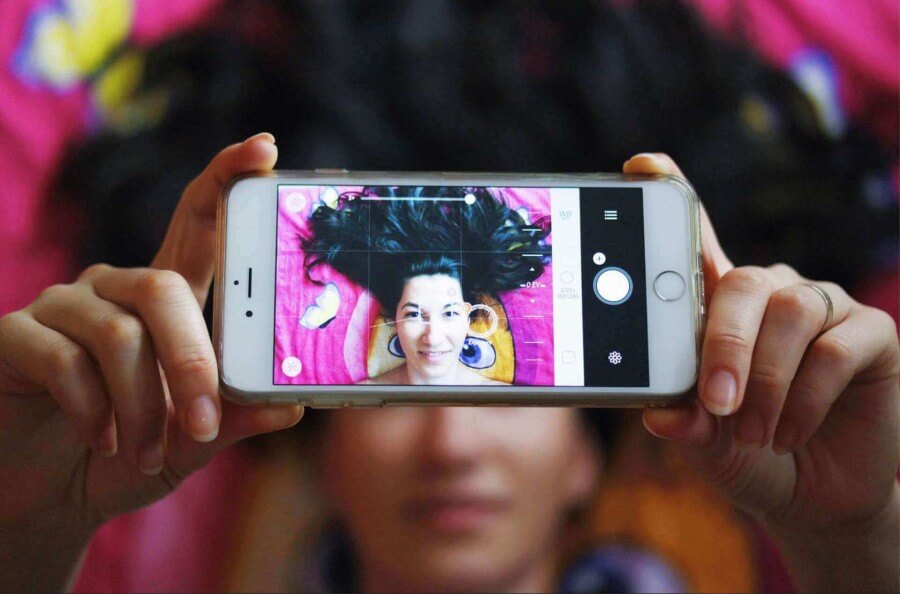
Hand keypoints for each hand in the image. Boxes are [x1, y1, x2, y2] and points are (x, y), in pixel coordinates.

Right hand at [0, 134, 302, 545]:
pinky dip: (92, 410)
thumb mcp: (187, 442)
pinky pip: (63, 359)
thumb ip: (231, 419)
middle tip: (204, 422)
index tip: (265, 148)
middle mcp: (114, 288)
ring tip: (144, 452)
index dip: (228, 181)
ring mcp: (61, 307)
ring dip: (142, 406)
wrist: (45, 497)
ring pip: (119, 333)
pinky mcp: (13, 335)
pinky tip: (98, 439)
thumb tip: (293, 406)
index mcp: (166, 300)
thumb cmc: (124, 456)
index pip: (199, 224)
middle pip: (165, 285)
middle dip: (192, 360)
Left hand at [626, 153, 898, 590]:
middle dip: (723, 344)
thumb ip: (684, 422)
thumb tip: (658, 413)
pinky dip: (805, 397)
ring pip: (789, 312)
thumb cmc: (748, 454)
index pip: (696, 241)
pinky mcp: (870, 332)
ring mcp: (822, 307)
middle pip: (743, 281)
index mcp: (720, 307)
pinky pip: (833, 347)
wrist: (814, 496)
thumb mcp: (705, 442)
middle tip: (716, 402)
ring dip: (767, 381)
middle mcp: (770, 294)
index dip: (673, 195)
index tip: (641, 163)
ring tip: (755, 432)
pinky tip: (790, 432)